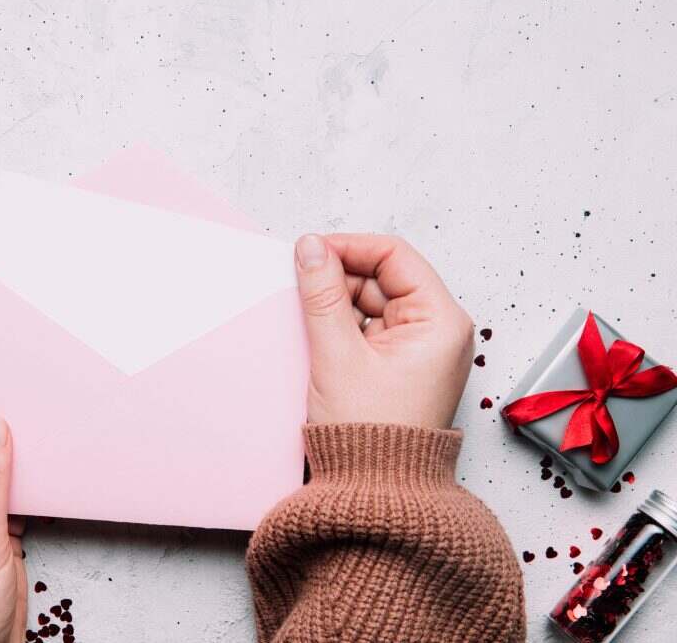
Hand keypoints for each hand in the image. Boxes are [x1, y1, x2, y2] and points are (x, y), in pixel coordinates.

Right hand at [294, 234, 473, 428]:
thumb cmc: (370, 438)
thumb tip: (311, 248)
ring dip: (337, 305)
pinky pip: (368, 328)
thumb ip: (321, 294)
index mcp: (440, 322)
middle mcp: (437, 331)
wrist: (374, 494)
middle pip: (382, 278)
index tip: (311, 250)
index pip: (394, 256)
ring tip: (309, 323)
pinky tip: (318, 338)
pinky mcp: (399, 366)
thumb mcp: (337, 354)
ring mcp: (419, 349)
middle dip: (339, 279)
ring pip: (371, 302)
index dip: (349, 247)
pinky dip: (341, 327)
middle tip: (300, 287)